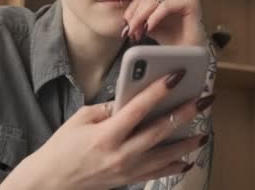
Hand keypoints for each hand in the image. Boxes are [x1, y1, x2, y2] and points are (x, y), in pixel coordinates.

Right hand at [1, 71, 214, 189]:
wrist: (51, 182)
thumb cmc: (62, 148)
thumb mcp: (81, 119)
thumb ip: (108, 108)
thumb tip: (131, 99)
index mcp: (106, 134)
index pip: (138, 108)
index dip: (159, 90)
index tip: (176, 76)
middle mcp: (120, 153)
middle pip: (159, 131)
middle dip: (184, 114)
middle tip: (203, 100)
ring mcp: (126, 170)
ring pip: (165, 155)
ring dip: (187, 143)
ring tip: (204, 131)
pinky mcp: (128, 180)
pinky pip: (157, 173)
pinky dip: (175, 166)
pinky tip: (188, 159)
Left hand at [123, 0, 206, 45]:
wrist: (190, 55)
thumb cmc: (174, 40)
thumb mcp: (150, 26)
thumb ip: (139, 18)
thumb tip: (125, 19)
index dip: (131, 11)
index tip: (126, 27)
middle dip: (135, 16)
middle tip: (130, 32)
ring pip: (154, 0)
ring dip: (141, 17)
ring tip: (138, 32)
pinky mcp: (191, 1)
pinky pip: (166, 5)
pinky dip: (154, 17)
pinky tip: (148, 28)